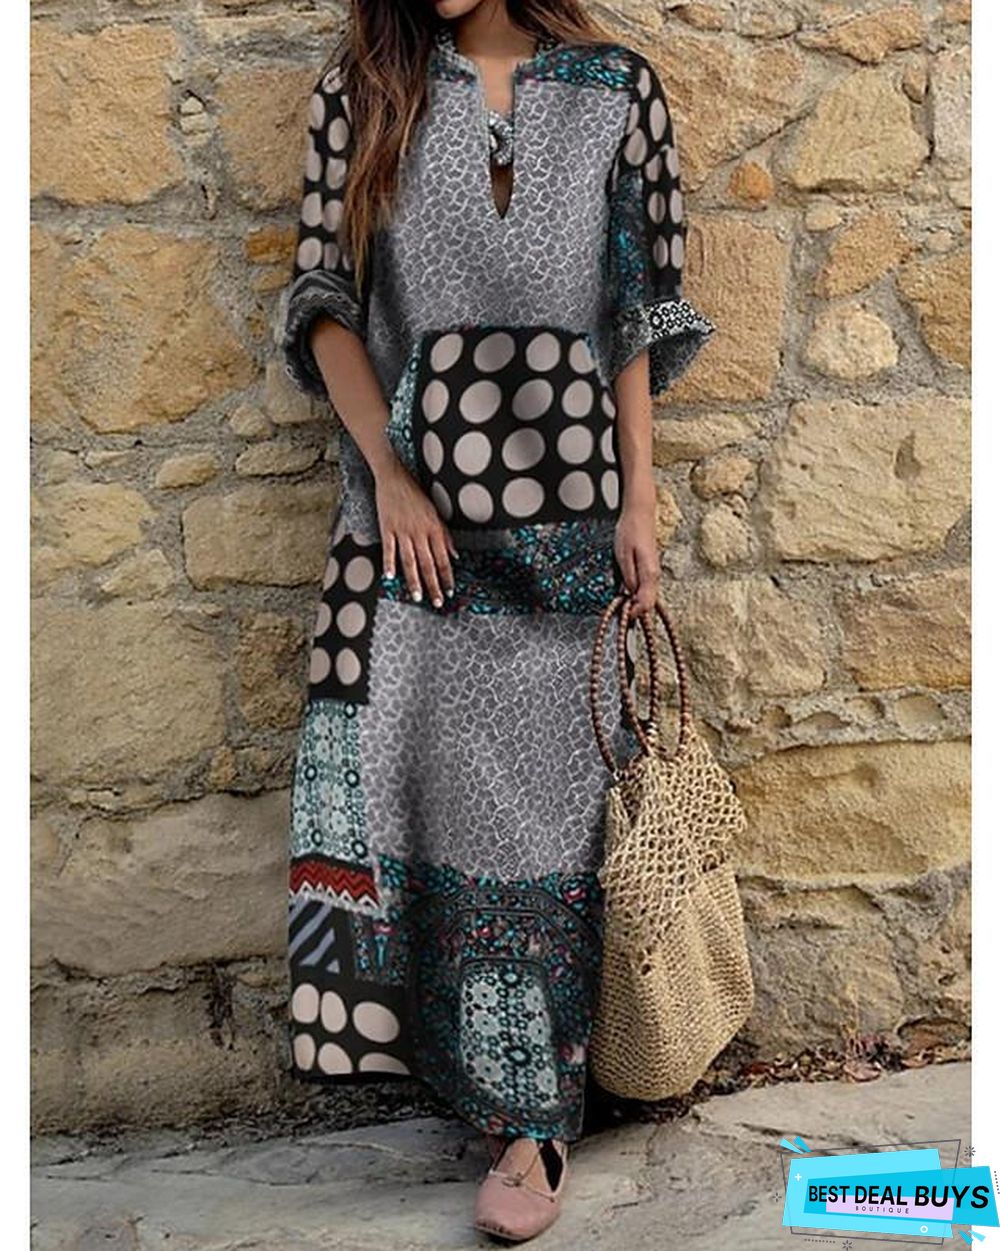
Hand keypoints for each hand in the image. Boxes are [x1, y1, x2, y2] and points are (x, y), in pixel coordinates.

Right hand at [374, 457, 457, 607]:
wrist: (395, 477)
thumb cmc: (416, 495)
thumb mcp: (436, 513)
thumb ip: (445, 535)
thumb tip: (455, 556)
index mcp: (434, 528)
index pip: (443, 558)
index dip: (447, 576)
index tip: (450, 591)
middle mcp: (420, 532)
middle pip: (428, 564)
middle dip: (434, 585)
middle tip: (437, 602)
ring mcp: (403, 531)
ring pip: (410, 561)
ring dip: (414, 580)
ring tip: (417, 596)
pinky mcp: (387, 528)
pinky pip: (389, 549)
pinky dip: (389, 563)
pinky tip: (390, 577)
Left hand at [614, 498, 659, 618]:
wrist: (640, 514)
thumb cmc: (630, 530)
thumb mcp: (623, 554)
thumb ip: (628, 577)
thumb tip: (630, 594)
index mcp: (649, 573)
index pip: (646, 603)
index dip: (635, 613)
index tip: (623, 614)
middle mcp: (655, 575)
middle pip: (650, 603)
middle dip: (637, 611)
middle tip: (621, 614)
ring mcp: (654, 572)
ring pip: (648, 596)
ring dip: (637, 603)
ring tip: (623, 605)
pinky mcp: (650, 569)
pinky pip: (646, 588)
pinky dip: (638, 594)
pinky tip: (628, 594)